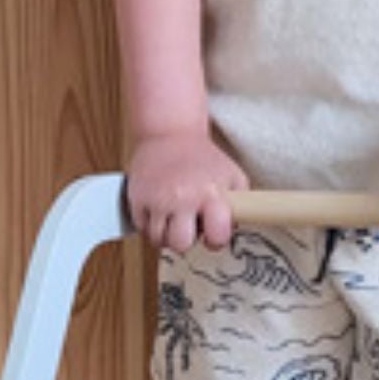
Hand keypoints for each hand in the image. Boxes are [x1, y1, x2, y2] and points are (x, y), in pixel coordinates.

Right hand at [125, 133, 248, 251]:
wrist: (169, 135)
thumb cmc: (202, 159)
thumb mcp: (232, 176)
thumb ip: (240, 204)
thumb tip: (235, 229)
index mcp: (211, 193)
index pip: (216, 237)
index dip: (215, 239)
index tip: (211, 233)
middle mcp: (183, 197)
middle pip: (181, 244)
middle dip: (185, 239)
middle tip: (187, 225)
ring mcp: (157, 199)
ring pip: (158, 240)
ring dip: (166, 233)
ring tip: (173, 217)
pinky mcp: (137, 198)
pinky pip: (142, 228)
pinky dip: (151, 224)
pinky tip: (160, 211)